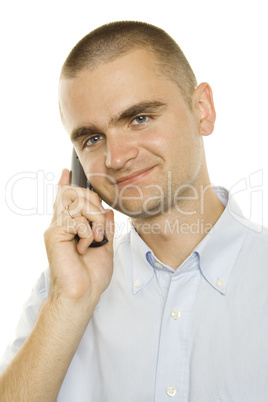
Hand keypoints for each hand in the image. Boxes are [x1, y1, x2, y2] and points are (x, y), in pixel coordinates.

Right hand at [44, 169, 114, 311]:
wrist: (82, 293)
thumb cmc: (91, 275)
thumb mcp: (105, 245)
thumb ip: (106, 226)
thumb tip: (108, 210)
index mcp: (71, 227)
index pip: (66, 200)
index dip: (65, 185)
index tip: (65, 172)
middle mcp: (61, 224)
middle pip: (77, 195)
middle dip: (95, 206)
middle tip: (101, 229)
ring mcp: (56, 228)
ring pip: (79, 204)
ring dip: (95, 222)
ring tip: (95, 241)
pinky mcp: (54, 234)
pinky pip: (76, 220)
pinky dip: (87, 233)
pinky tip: (85, 247)